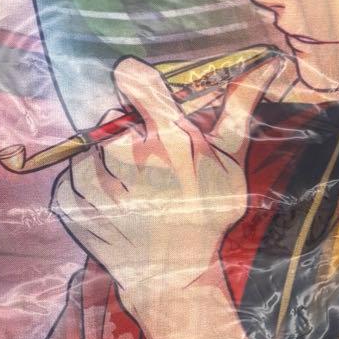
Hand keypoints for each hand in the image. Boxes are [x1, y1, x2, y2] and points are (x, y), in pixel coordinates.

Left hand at [50, 55, 283, 316]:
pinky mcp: (70, 205)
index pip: (137, 81)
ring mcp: (96, 185)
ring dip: (103, 162)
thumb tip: (268, 62)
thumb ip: (239, 108)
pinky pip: (69, 177)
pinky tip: (112, 203)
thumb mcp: (230, 162)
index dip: (134, 79)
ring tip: (130, 187)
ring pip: (88, 149)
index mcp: (171, 141)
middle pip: (111, 120)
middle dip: (125, 136)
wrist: (172, 276)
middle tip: (147, 165)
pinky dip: (85, 186)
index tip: (134, 84)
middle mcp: (130, 160)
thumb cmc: (206, 213)